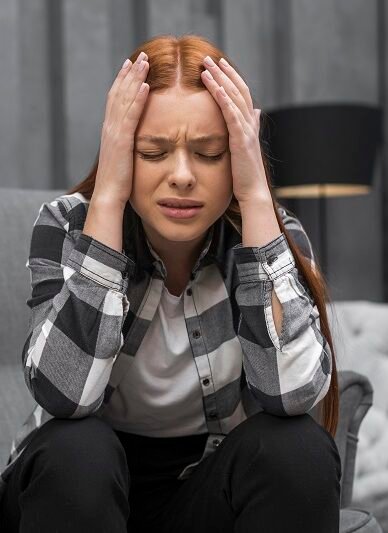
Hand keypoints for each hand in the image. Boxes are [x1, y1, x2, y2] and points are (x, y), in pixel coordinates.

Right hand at [93, 51, 149, 207]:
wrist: (109, 198)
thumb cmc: (119, 185)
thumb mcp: (124, 160)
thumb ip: (128, 147)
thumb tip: (135, 143)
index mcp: (111, 132)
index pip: (116, 101)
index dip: (124, 83)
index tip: (132, 67)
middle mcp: (110, 128)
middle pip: (119, 94)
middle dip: (130, 74)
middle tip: (141, 56)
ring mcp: (114, 133)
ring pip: (124, 99)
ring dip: (135, 79)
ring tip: (145, 62)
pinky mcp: (122, 142)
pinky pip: (131, 116)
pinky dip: (138, 99)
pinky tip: (147, 86)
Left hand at [200, 56, 271, 205]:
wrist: (253, 194)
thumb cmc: (245, 176)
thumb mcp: (246, 148)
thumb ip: (250, 128)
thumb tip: (256, 111)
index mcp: (249, 125)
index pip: (241, 94)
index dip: (231, 78)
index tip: (218, 65)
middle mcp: (250, 124)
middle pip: (238, 90)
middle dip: (224, 73)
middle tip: (209, 58)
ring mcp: (247, 131)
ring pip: (235, 98)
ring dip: (221, 80)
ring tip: (206, 66)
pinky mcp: (241, 140)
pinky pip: (232, 115)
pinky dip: (224, 99)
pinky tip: (215, 87)